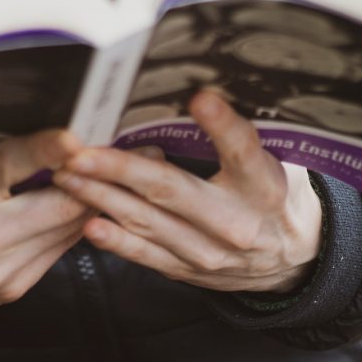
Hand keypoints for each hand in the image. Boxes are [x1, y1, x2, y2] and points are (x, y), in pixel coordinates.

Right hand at [0, 126, 95, 320]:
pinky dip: (65, 226)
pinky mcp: (9, 291)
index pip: (8, 168)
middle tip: (99, 149)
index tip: (76, 135)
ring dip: (83, 201)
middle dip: (87, 177)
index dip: (46, 149)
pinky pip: (58, 252)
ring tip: (88, 175)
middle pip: (61, 206)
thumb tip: (39, 126)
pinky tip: (58, 207)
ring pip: (69, 230)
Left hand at [52, 87, 321, 295]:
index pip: (243, 150)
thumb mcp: (274, 158)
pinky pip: (147, 255)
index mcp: (264, 186)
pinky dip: (117, 241)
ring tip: (68, 177)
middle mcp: (237, 223)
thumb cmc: (273, 192)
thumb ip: (240, 132)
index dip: (222, 125)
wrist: (293, 258)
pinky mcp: (190, 271)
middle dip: (121, 169)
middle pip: (173, 191)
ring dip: (103, 199)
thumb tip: (201, 90)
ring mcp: (210, 253)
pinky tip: (89, 224)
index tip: (200, 99)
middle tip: (80, 152)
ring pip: (150, 223)